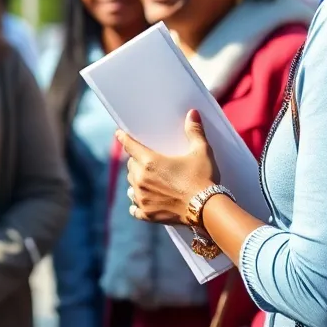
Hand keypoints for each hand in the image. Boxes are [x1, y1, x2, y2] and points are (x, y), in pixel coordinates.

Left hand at [120, 110, 219, 225]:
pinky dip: (136, 204)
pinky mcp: (147, 214)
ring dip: (136, 181)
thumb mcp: (201, 152)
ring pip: (131, 185)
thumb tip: (192, 112)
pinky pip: (134, 208)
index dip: (124, 138)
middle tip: (146, 161)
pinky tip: (138, 203)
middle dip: (136, 162)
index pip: (130, 146)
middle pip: (131, 166)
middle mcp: (141, 179)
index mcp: (150, 162)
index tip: (118, 134)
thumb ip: (194, 132)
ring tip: (144, 180)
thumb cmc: (203, 178)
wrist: (207, 210)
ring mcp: (142, 198)